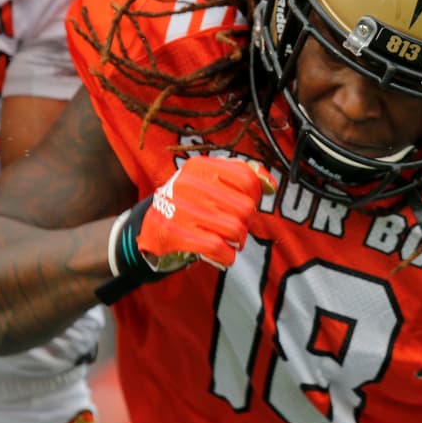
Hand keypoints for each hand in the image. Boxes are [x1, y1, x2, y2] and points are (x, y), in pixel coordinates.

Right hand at [131, 157, 276, 270]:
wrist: (150, 225)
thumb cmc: (189, 202)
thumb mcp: (210, 179)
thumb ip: (243, 174)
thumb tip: (271, 184)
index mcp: (200, 166)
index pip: (247, 180)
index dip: (255, 197)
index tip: (246, 205)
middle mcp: (188, 184)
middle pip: (245, 208)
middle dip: (246, 223)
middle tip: (236, 227)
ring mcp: (180, 209)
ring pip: (235, 230)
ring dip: (238, 241)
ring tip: (230, 241)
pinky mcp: (174, 234)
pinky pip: (218, 248)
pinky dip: (227, 256)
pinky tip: (223, 255)